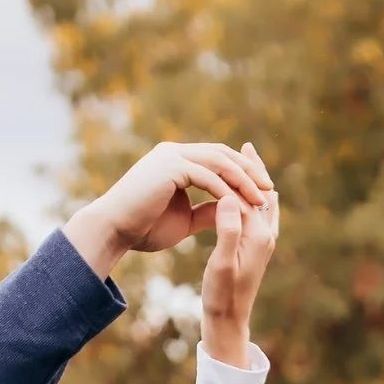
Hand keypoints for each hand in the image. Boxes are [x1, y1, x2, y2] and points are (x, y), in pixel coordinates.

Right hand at [66, 141, 268, 280]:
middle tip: (269, 188)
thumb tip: (230, 208)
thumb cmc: (143, 229)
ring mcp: (171, 155)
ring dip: (243, 179)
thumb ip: (207, 211)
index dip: (242, 172)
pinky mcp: (170, 166)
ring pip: (219, 162)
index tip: (262, 191)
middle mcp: (174, 151)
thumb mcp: (185, 220)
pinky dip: (226, 190)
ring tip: (261, 197)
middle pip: (222, 153)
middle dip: (249, 170)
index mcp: (176, 160)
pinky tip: (241, 205)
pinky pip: (208, 176)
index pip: (217, 158)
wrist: (113, 231)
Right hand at [197, 147, 279, 368]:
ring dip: (253, 182)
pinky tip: (239, 196)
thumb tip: (231, 199)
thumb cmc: (221, 295)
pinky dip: (249, 198)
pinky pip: (256, 216)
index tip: (239, 146)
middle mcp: (266, 236)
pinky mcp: (255, 249)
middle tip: (248, 145)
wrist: (229, 322)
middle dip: (255, 170)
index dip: (243, 170)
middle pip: (264, 194)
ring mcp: (263, 243)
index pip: (252, 193)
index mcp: (259, 234)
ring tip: (246, 165)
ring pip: (262, 204)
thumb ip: (227, 230)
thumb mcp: (221, 263)